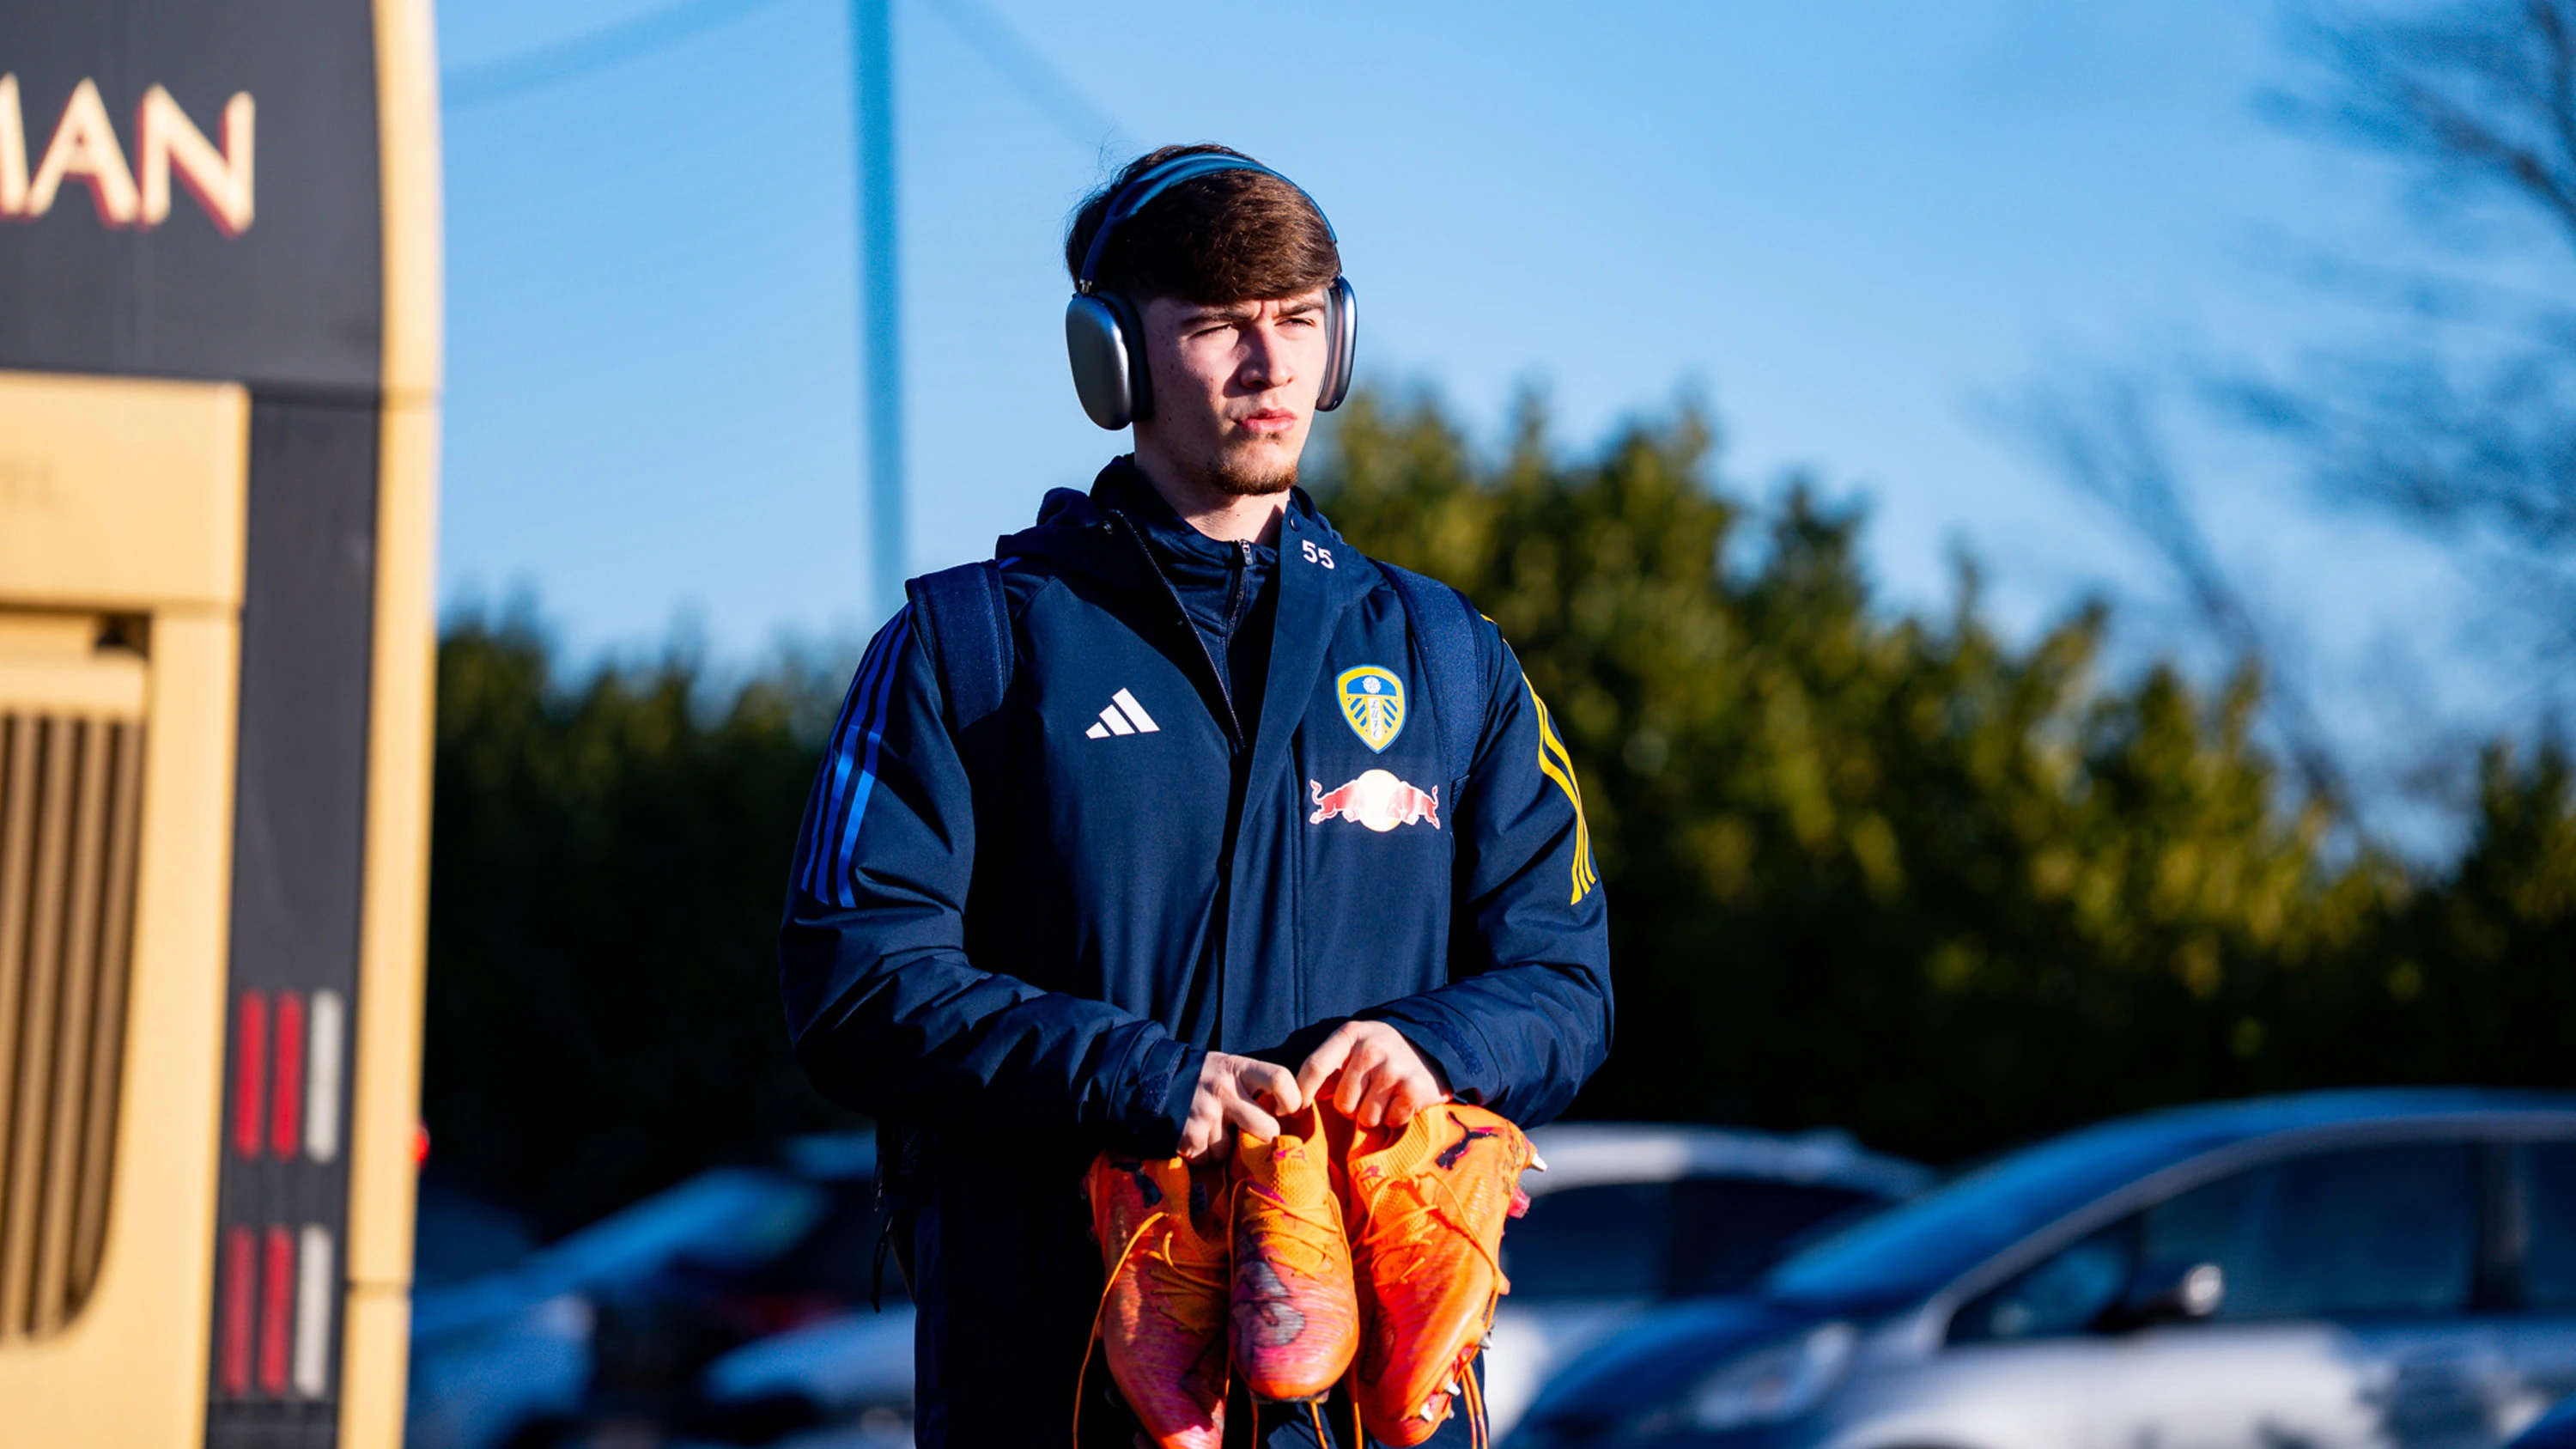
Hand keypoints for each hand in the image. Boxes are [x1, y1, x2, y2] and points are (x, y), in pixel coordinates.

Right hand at [1179, 1051, 1300, 1161]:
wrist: (1153, 1076)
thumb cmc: (1203, 1076)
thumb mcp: (1230, 1067)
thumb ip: (1254, 1085)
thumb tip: (1287, 1115)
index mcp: (1239, 1069)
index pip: (1280, 1079)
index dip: (1292, 1099)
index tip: (1286, 1109)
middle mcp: (1224, 1091)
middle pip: (1266, 1128)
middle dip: (1263, 1137)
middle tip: (1253, 1133)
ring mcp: (1206, 1115)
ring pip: (1234, 1149)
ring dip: (1225, 1147)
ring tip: (1213, 1129)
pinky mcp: (1189, 1136)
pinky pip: (1209, 1158)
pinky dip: (1205, 1153)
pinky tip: (1197, 1136)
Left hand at [1295, 1021, 1449, 1128]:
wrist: (1432, 1047)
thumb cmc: (1380, 1053)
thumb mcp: (1353, 1046)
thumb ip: (1327, 1067)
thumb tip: (1295, 1104)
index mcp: (1349, 1034)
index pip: (1315, 1066)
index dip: (1302, 1093)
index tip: (1296, 1111)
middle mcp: (1371, 1048)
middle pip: (1343, 1103)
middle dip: (1352, 1107)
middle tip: (1366, 1095)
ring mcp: (1394, 1068)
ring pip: (1366, 1118)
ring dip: (1374, 1115)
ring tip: (1385, 1097)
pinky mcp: (1414, 1089)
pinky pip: (1390, 1121)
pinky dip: (1395, 1118)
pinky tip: (1401, 1100)